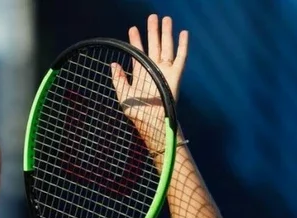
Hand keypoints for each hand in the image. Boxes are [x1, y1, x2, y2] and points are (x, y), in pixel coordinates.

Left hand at [111, 14, 188, 146]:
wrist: (153, 121)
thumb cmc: (138, 112)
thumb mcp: (123, 95)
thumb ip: (118, 79)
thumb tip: (113, 64)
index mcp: (141, 73)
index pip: (138, 52)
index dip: (136, 40)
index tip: (132, 28)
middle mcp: (154, 69)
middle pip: (154, 45)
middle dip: (152, 31)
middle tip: (151, 17)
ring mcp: (166, 71)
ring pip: (167, 47)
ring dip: (167, 33)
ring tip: (166, 19)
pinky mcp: (176, 75)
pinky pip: (181, 57)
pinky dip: (183, 45)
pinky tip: (183, 33)